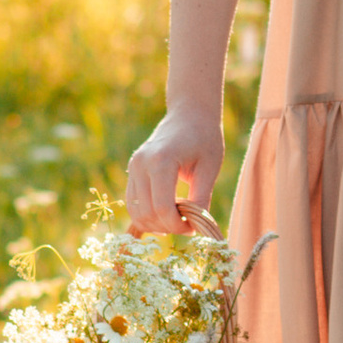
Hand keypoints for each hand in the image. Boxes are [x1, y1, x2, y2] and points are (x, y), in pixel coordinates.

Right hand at [127, 109, 223, 234]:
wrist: (189, 115)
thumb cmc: (204, 138)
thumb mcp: (210, 168)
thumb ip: (201, 197)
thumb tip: (195, 226)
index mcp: (161, 161)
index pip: (162, 208)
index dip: (177, 225)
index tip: (193, 227)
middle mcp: (141, 164)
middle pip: (147, 212)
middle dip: (167, 226)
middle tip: (187, 225)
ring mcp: (133, 167)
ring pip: (135, 211)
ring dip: (155, 224)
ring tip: (177, 221)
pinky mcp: (132, 170)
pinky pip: (132, 202)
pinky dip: (147, 214)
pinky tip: (165, 215)